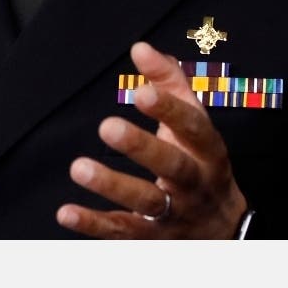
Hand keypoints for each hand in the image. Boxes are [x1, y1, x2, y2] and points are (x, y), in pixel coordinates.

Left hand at [56, 41, 247, 238]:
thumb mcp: (193, 119)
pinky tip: (66, 212)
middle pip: (172, 167)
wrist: (222, 227)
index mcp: (207, 150)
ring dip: (112, 186)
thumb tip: (140, 48)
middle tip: (107, 126)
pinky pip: (123, 233)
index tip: (140, 92)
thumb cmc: (199, 158)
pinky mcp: (152, 239)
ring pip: (146, 204)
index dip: (169, 111)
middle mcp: (194, 183)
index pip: (193, 128)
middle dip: (141, 147)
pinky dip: (94, 226)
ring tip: (79, 167)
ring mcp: (175, 215)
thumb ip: (168, 81)